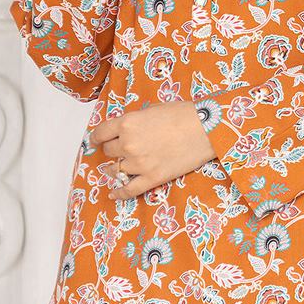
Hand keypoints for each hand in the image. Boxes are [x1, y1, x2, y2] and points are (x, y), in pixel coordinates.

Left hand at [88, 100, 215, 199]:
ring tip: (120, 167)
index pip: (101, 133)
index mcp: (127, 123)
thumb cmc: (184, 114)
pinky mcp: (152, 178)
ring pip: (116, 170)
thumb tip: (130, 128)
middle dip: (113, 149)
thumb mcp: (153, 109)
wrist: (206, 129)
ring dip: (117, 168)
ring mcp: (139, 163)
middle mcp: (129, 144)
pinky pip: (129, 190)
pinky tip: (113, 194)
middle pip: (109, 151)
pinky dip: (119, 193)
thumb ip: (136, 120)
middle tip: (121, 149)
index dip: (97, 137)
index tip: (97, 140)